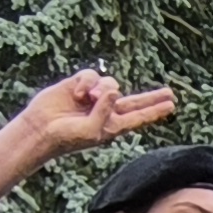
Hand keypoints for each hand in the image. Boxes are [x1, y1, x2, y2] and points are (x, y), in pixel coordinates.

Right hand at [21, 69, 176, 157]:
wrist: (41, 128)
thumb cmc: (67, 137)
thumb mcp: (92, 131)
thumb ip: (106, 112)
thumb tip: (114, 90)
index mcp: (113, 125)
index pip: (138, 117)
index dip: (154, 111)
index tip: (171, 106)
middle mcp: (106, 110)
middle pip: (135, 101)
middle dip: (151, 97)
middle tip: (170, 93)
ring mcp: (93, 97)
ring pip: (110, 83)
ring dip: (101, 88)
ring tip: (88, 98)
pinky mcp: (79, 85)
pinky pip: (92, 76)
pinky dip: (86, 83)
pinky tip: (78, 94)